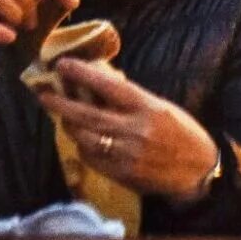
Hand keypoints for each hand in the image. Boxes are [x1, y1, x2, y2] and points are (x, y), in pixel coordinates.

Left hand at [35, 55, 220, 206]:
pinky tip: (81, 139)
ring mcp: (126, 154)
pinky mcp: (122, 174)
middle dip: (61, 103)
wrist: (197, 170)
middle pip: (88, 114)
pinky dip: (83, 147)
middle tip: (44, 94)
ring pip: (85, 137)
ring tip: (61, 116)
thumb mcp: (160, 107)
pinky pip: (92, 158)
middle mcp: (134, 129)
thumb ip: (131, 99)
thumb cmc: (181, 132)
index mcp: (146, 107)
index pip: (108, 86)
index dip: (83, 74)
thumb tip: (100, 85)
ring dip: (69, 125)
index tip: (62, 65)